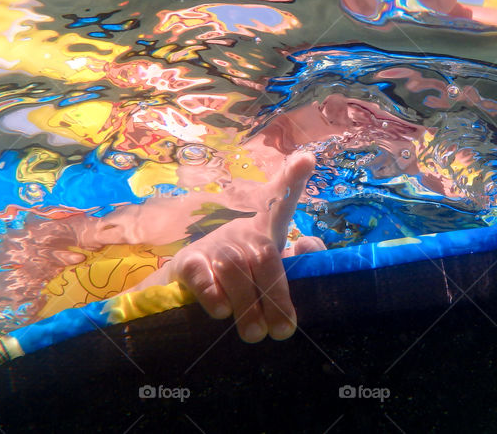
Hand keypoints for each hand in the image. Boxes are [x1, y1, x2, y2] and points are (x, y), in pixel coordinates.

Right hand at [129, 152, 324, 341]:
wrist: (189, 285)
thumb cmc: (244, 277)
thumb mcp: (272, 269)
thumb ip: (299, 262)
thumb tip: (308, 246)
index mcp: (265, 231)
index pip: (282, 201)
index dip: (292, 180)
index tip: (306, 160)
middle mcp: (241, 233)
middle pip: (265, 255)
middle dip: (277, 294)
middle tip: (283, 332)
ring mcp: (214, 247)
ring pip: (235, 268)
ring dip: (247, 303)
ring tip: (255, 334)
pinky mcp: (188, 263)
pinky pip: (199, 274)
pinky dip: (211, 292)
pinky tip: (221, 311)